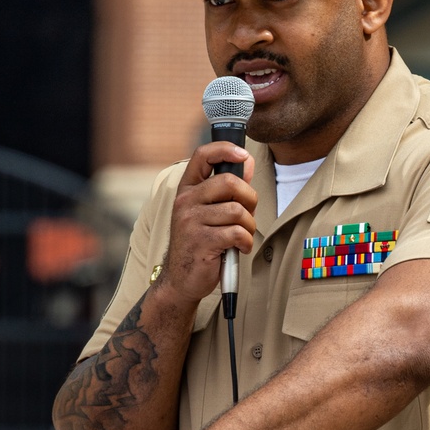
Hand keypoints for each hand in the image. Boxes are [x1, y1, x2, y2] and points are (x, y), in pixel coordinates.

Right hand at [158, 142, 256, 304]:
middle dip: (249, 199)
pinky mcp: (201, 241)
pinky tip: (239, 248)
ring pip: (237, 211)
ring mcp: (191, 221)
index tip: (243, 155)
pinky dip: (246, 242)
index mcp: (187, 190)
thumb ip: (227, 189)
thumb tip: (247, 162)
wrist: (181, 279)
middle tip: (247, 214)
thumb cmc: (200, 243)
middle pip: (229, 182)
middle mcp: (185, 202)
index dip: (225, 149)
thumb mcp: (209, 212)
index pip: (202, 156)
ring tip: (242, 236)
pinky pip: (237, 233)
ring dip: (249, 226)